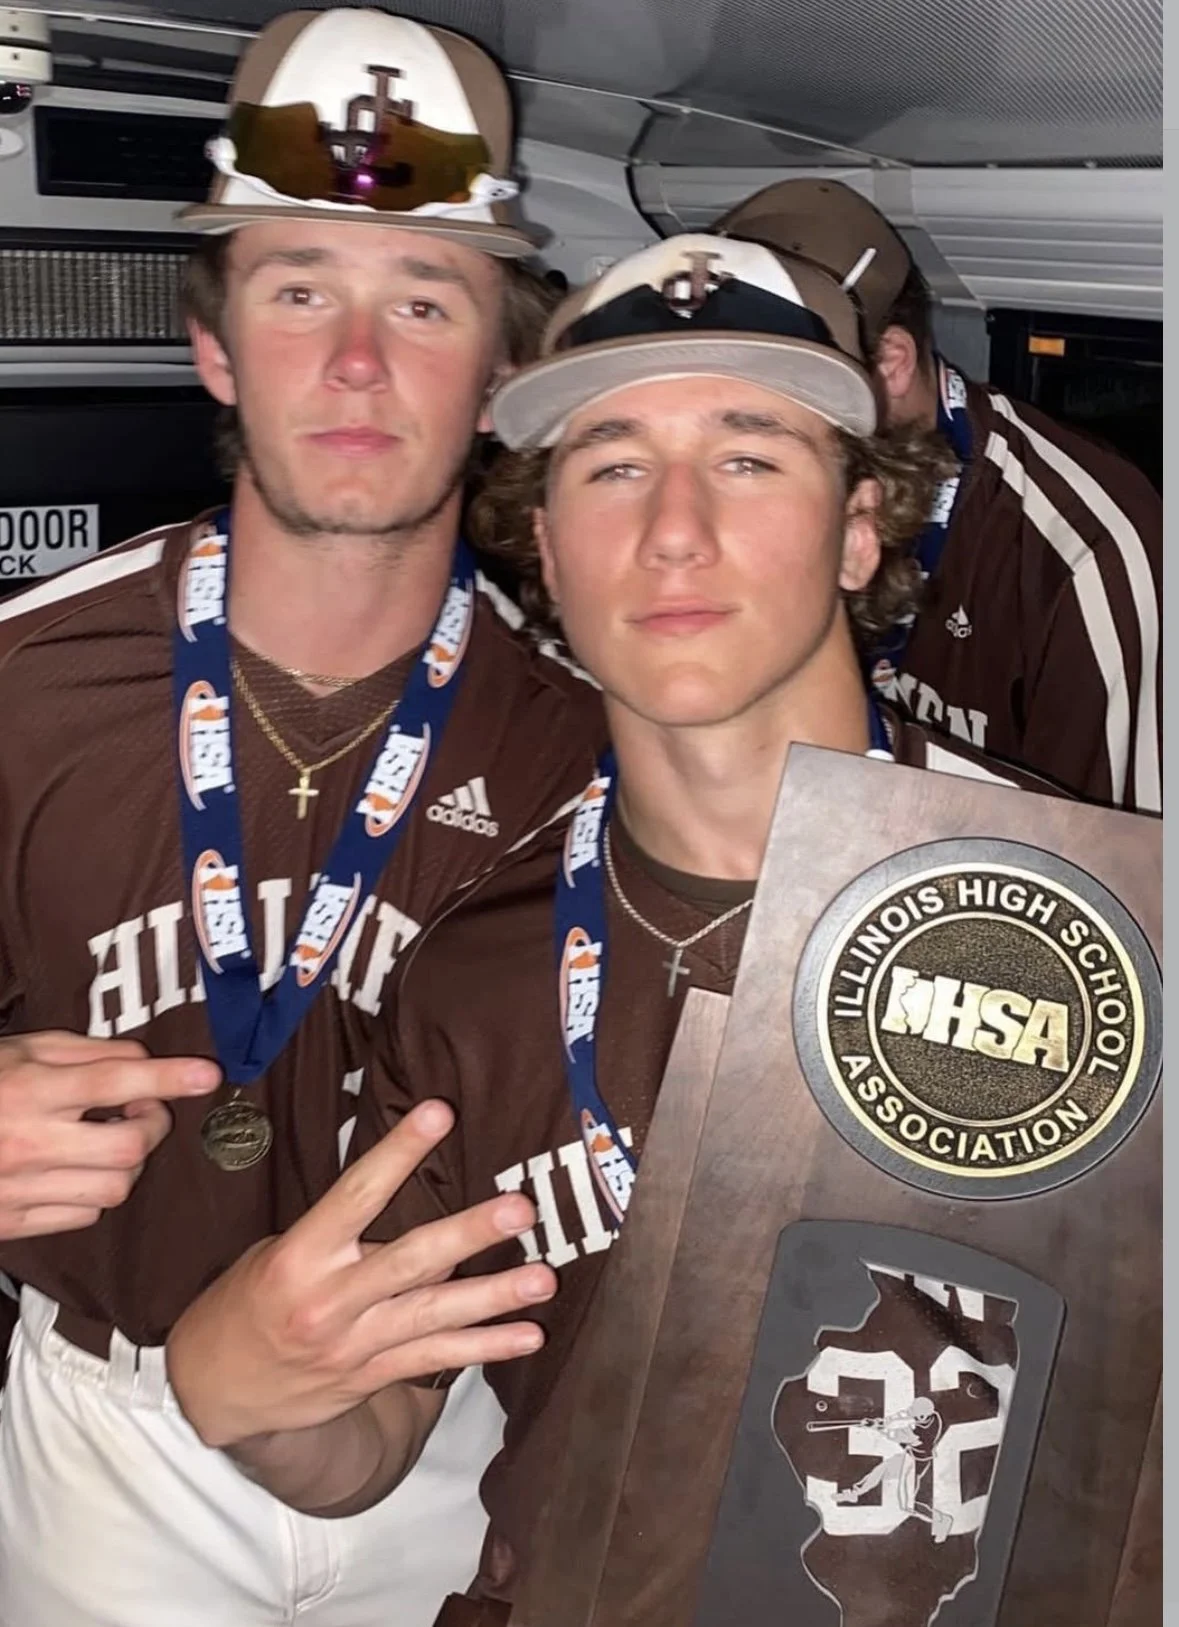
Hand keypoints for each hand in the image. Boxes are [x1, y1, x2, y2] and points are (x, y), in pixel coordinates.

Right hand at [0, 1031, 220, 1239]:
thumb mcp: (22, 1050)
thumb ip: (84, 1053)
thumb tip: (143, 1060)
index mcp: (30, 1090)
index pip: (116, 1081)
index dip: (169, 1077)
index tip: (207, 1075)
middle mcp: (29, 1142)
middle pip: (130, 1147)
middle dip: (151, 1128)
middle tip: (140, 1112)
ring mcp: (20, 1189)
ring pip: (116, 1187)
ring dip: (126, 1163)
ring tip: (105, 1140)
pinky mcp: (13, 1224)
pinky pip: (85, 1216)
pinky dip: (95, 1193)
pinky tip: (76, 1170)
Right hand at [166, 1099, 554, 1448]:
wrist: (211, 1390)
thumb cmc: (247, 1302)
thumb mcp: (276, 1252)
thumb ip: (337, 1229)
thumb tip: (405, 1185)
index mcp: (300, 1254)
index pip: (357, 1193)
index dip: (399, 1152)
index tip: (439, 1112)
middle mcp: (329, 1299)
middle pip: (410, 1260)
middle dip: (468, 1232)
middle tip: (519, 1208)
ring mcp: (353, 1344)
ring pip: (433, 1315)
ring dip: (494, 1296)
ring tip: (544, 1277)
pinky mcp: (370, 1376)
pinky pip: (435, 1360)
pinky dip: (485, 1347)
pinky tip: (529, 1335)